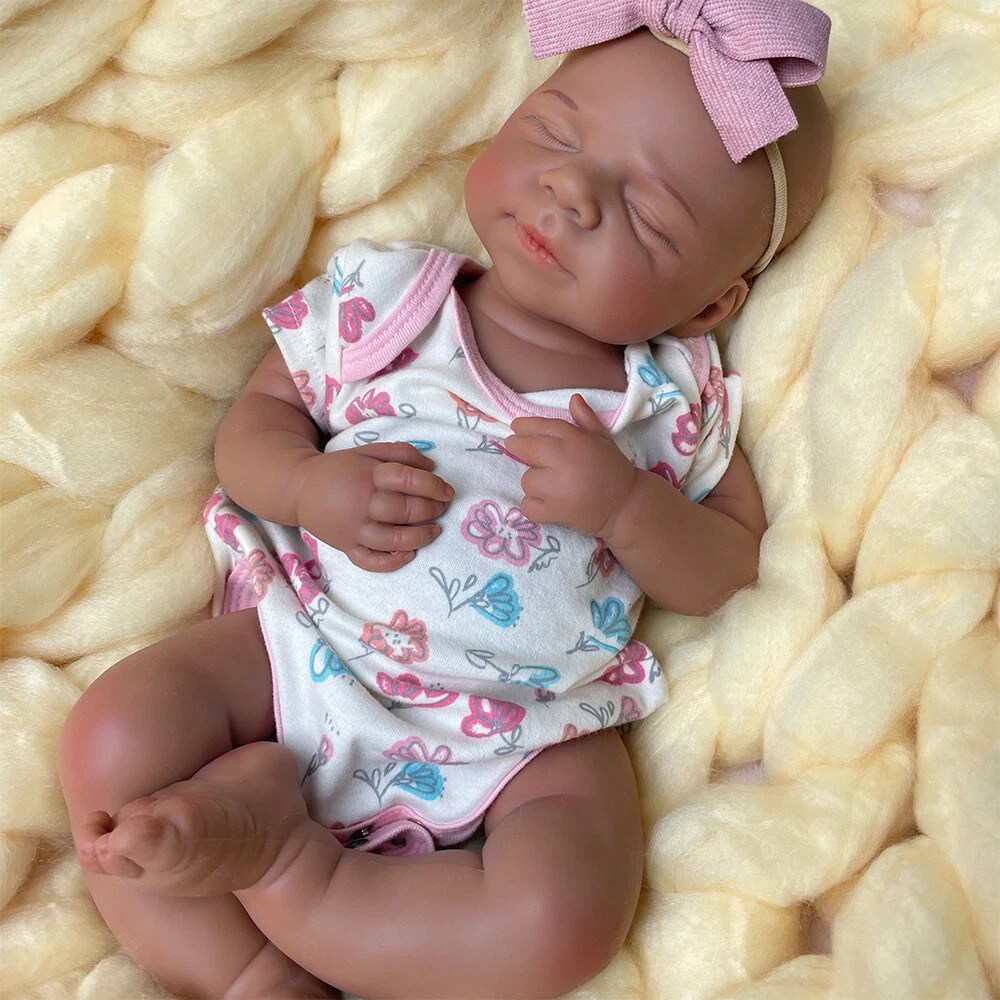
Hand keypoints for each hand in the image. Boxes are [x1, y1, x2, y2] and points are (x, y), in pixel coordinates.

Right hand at [294, 442, 453, 571]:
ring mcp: (354, 528)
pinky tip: (409, 553)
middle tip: (443, 508)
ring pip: (394, 540)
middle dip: (432, 510)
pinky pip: (371, 561)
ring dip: (421, 537)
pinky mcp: (346, 547)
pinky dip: (393, 562)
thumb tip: (432, 466)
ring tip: (434, 531)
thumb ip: (401, 453)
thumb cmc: (341, 469)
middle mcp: (362, 503)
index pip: (409, 480)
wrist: (299, 489)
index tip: (448, 491)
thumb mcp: (368, 451)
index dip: (434, 486)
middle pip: (406, 511)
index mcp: (369, 475)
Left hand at [504, 394, 636, 538]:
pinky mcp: (553, 511)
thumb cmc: (612, 469)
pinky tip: (548, 504)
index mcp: (575, 441)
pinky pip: (527, 505)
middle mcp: (563, 460)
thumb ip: (585, 420)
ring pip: (527, 480)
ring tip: (552, 485)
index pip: (543, 427)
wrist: (625, 505)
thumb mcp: (602, 439)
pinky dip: (534, 506)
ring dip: (534, 482)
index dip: (525, 426)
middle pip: (527, 450)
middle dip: (518, 447)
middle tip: (515, 447)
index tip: (515, 427)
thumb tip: (574, 398)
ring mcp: (556, 488)